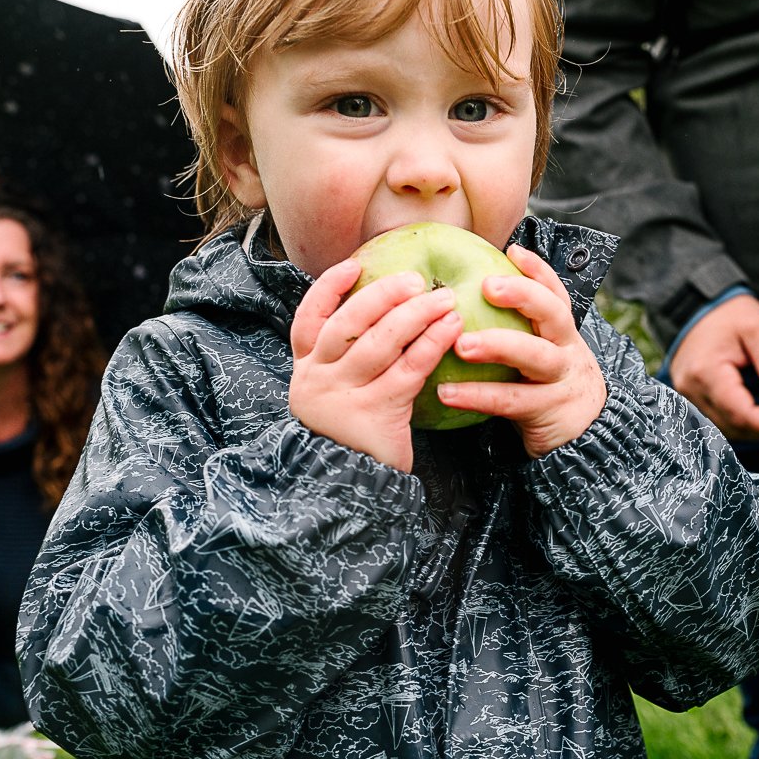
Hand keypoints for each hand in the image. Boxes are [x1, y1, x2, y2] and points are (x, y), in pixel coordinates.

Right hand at [288, 258, 462, 471]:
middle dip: (383, 296)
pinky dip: (432, 343)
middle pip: (347, 324)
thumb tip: (390, 316)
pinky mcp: (374, 413)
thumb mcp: (340, 399)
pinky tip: (452, 328)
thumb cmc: (356, 438)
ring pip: (380, 342)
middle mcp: (317, 381)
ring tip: (444, 298)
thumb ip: (351, 364)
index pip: (307, 321)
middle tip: (416, 279)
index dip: (329, 289)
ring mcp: (343, 397)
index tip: (354, 266)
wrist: (354, 492)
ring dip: (415, 315)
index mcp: (306, 372)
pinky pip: (408, 369)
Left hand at [435, 245, 606, 457]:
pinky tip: (447, 392)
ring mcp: (561, 381)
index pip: (555, 294)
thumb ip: (515, 333)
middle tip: (488, 286)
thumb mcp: (539, 357)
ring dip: (497, 345)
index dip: (537, 270)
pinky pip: (510, 401)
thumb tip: (463, 301)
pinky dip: (476, 395)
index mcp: (563, 334)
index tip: (513, 250)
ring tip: (460, 344)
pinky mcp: (549, 412)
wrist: (585, 443)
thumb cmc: (546, 391)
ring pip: (535, 356)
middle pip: (554, 314)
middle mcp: (568, 351)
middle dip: (523, 295)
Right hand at [668, 294, 758, 439]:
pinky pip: (717, 420)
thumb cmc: (729, 315)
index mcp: (706, 372)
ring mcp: (687, 396)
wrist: (696, 307)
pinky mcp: (690, 397)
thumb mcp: (758, 328)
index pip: (739, 412)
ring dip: (755, 428)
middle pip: (732, 425)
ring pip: (723, 428)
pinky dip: (741, 422)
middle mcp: (691, 389)